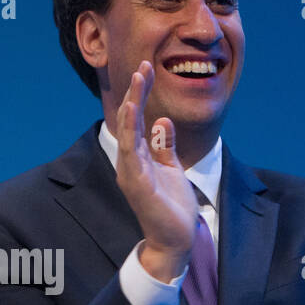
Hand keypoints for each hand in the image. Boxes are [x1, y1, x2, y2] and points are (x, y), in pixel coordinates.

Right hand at [113, 61, 198, 281]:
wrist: (176, 239)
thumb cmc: (172, 207)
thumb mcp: (172, 169)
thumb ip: (165, 146)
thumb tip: (161, 121)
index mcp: (138, 157)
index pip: (137, 119)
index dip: (141, 94)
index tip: (147, 69)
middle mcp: (130, 162)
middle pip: (129, 120)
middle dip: (136, 92)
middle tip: (143, 65)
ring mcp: (131, 172)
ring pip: (128, 132)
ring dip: (132, 104)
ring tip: (138, 79)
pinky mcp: (137, 184)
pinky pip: (131, 153)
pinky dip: (131, 131)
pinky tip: (133, 111)